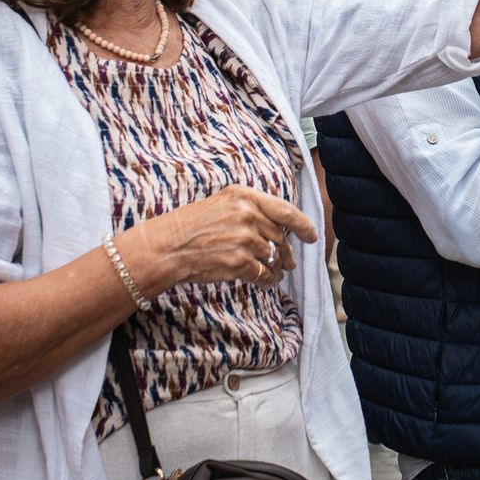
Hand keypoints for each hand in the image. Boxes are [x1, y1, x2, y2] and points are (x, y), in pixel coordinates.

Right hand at [137, 185, 318, 290]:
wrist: (167, 247)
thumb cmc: (190, 226)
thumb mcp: (221, 203)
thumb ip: (249, 208)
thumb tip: (277, 224)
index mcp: (244, 196)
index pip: (285, 210)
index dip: (303, 225)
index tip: (312, 235)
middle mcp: (248, 214)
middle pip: (280, 236)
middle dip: (286, 252)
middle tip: (289, 262)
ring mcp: (245, 238)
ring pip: (273, 257)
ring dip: (277, 268)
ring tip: (276, 274)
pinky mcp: (240, 261)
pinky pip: (264, 274)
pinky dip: (267, 281)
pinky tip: (265, 283)